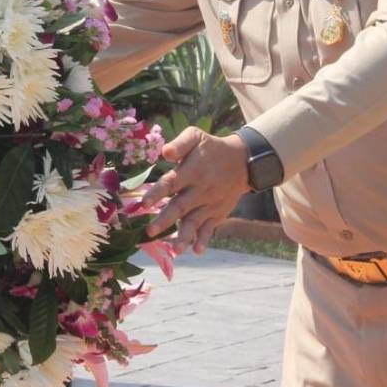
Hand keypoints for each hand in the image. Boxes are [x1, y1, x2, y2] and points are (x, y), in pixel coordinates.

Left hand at [141, 127, 250, 256]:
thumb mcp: (197, 136)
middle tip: (149, 232)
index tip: (143, 203)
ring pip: (195, 222)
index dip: (157, 192)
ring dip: (184, 236)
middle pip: (180, 206)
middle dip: (165, 220)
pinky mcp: (217, 213)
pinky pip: (210, 228)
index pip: (171, 183)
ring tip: (175, 250)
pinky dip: (204, 239)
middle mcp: (200, 190)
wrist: (242, 161)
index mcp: (191, 171)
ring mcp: (209, 204)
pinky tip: (197, 250)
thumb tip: (165, 152)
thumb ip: (180, 144)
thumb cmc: (211, 148)